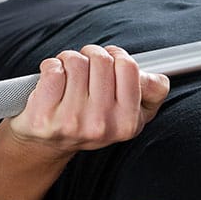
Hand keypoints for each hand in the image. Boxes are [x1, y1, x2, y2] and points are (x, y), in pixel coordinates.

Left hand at [9, 45, 169, 154]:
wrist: (48, 144)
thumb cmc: (89, 122)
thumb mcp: (128, 114)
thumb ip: (149, 93)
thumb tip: (156, 78)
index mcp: (127, 123)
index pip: (129, 67)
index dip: (118, 57)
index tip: (110, 63)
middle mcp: (101, 125)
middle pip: (102, 59)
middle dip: (92, 55)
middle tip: (86, 69)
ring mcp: (72, 121)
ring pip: (76, 61)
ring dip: (69, 60)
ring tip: (68, 75)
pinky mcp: (44, 116)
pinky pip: (52, 69)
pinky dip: (50, 67)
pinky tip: (53, 81)